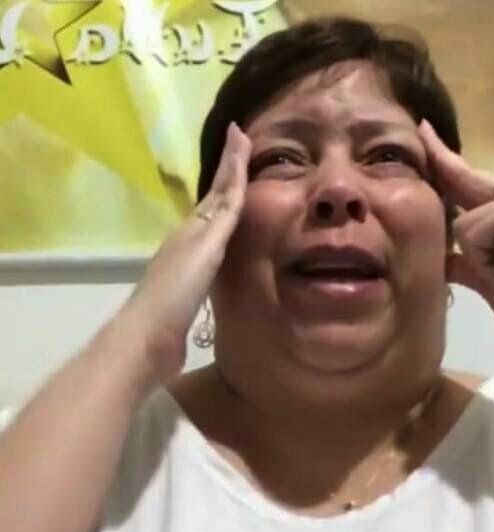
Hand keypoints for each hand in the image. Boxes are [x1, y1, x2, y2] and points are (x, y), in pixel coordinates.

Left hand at [117, 123, 250, 383]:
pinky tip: (227, 236)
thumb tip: (230, 192)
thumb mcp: (201, 251)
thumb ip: (218, 222)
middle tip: (242, 145)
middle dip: (229, 173)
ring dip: (227, 201)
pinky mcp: (193, 285)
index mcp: (194, 228)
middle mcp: (192, 238)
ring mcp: (190, 261)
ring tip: (241, 185)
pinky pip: (216, 248)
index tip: (239, 131)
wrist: (150, 337)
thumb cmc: (176, 293)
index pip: (222, 189)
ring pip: (215, 222)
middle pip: (215, 200)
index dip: (232, 162)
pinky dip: (225, 232)